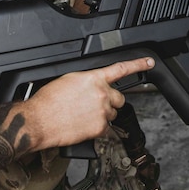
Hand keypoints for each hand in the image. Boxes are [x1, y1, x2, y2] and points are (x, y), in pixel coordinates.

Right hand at [23, 57, 155, 148]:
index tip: (149, 62)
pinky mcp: (100, 127)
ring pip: (113, 113)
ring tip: (84, 116)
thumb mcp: (68, 80)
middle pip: (119, 97)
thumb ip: (88, 80)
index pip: (121, 69)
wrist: (39, 121)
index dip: (138, 64)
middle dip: (111, 100)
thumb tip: (94, 84)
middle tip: (95, 104)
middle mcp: (101, 93)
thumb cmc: (48, 101)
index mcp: (94, 78)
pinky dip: (97, 127)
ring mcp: (102, 111)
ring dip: (103, 114)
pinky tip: (83, 125)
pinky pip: (106, 127)